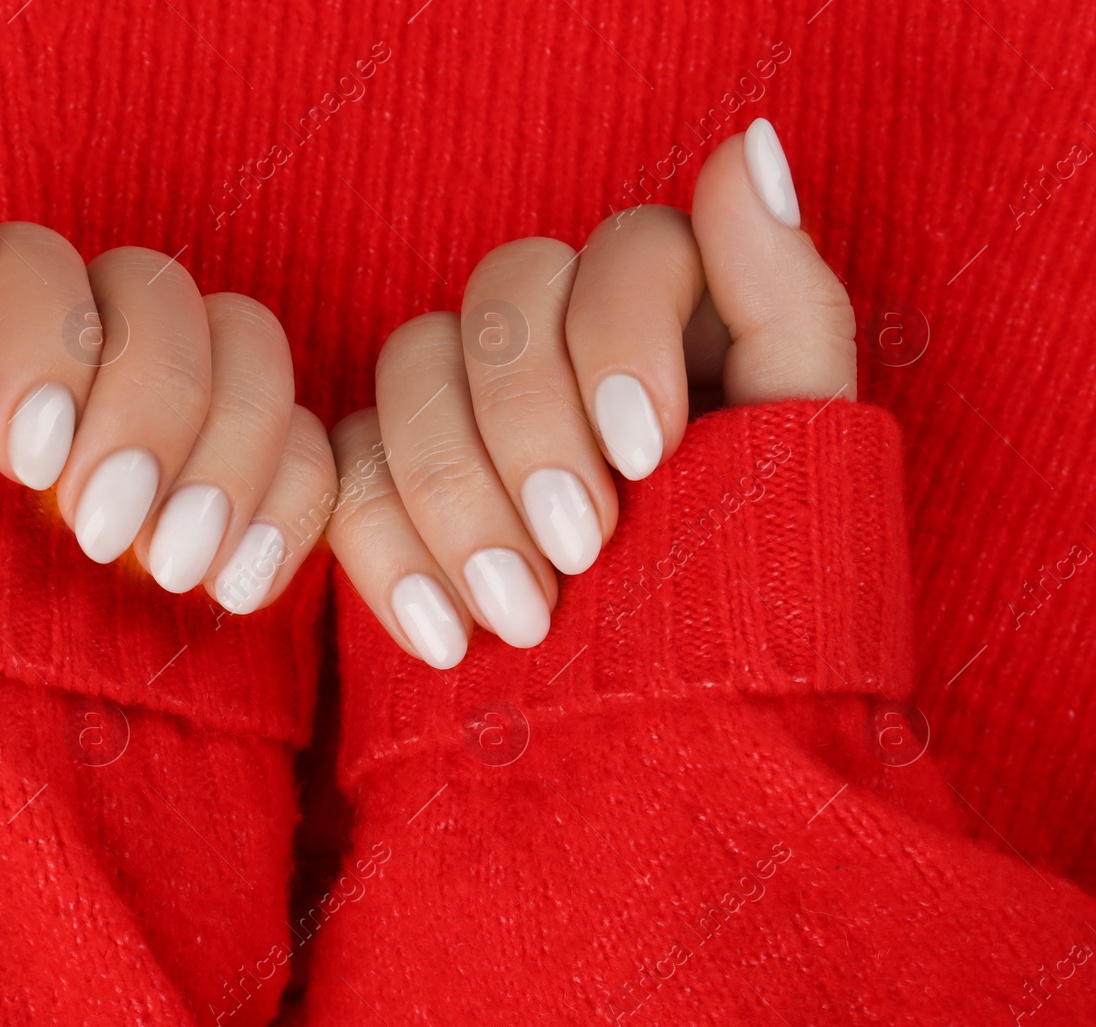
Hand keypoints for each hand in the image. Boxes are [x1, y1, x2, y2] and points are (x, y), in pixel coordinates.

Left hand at [0, 143, 336, 612]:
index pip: (41, 262)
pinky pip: (318, 448)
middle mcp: (99, 348)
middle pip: (163, 295)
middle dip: (143, 409)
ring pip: (255, 347)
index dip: (45, 342)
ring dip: (224, 454)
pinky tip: (235, 587)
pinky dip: (288, 511)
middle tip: (98, 530)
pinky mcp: (262, 482)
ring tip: (172, 572)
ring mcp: (191, 412)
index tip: (25, 456)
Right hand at [326, 119, 856, 666]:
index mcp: (670, 325)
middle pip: (498, 294)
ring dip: (455, 492)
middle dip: (529, 425)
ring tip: (518, 620)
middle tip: (582, 552)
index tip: (646, 456)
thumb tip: (745, 146)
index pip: (619, 248)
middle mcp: (562, 348)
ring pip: (408, 366)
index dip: (616, 334)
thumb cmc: (756, 612)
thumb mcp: (799, 463)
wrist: (675, 762)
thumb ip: (786, 302)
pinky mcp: (391, 486)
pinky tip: (442, 635)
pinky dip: (384, 548)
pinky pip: (346, 469)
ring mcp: (467, 414)